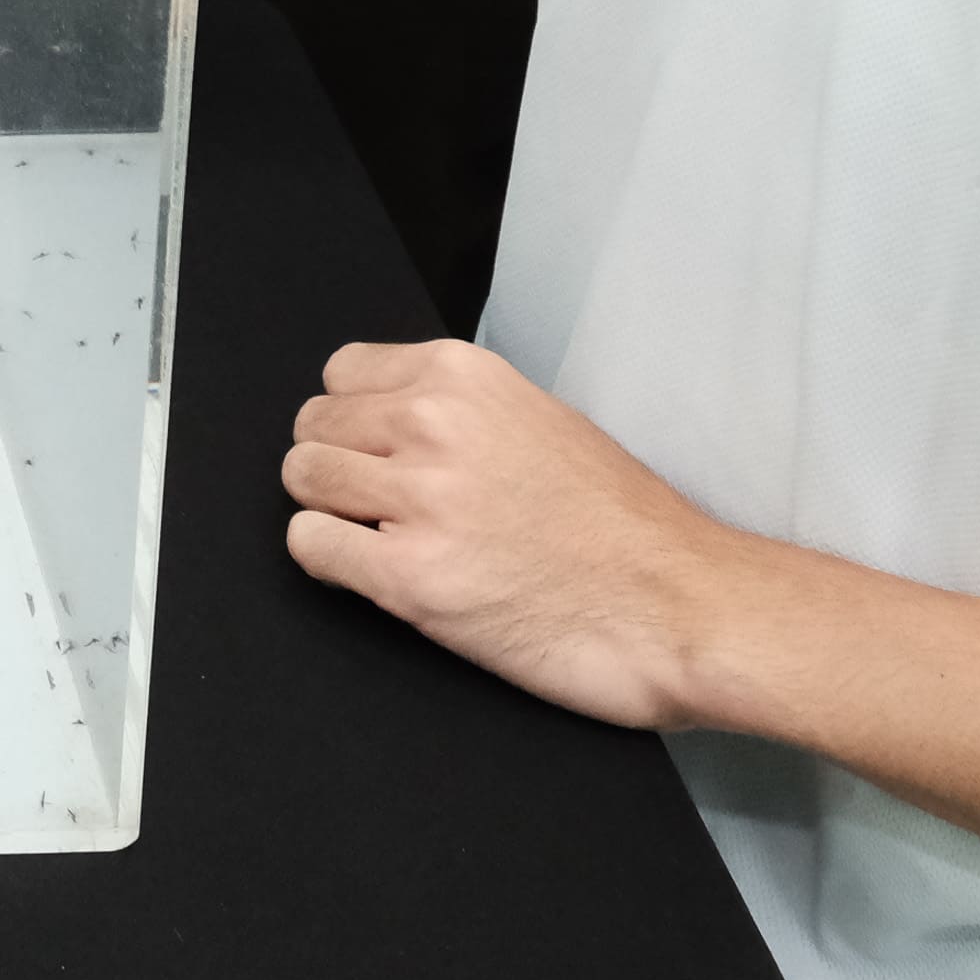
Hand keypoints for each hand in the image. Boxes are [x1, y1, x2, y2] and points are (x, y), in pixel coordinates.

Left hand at [276, 338, 750, 732]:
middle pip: (313, 428)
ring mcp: (419, 502)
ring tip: (387, 539)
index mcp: (463, 377)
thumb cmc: (622, 525)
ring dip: (332, 513)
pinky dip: (332, 561)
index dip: (357, 420)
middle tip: (385, 507)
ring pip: (302, 481)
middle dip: (339, 468)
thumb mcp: (540, 421)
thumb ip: (461, 410)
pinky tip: (379, 573)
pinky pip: (311, 546)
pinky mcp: (410, 579)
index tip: (382, 453)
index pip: (342, 374)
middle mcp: (432, 425)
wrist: (676, 606)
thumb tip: (387, 417)